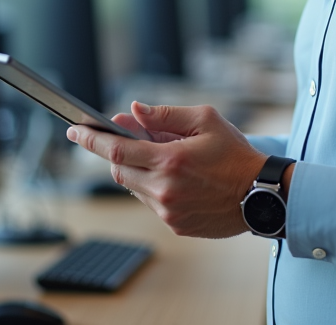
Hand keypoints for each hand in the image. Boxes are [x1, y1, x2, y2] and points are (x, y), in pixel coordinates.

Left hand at [67, 102, 267, 237]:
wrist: (261, 195)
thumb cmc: (236, 154)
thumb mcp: (205, 120)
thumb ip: (165, 115)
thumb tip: (134, 111)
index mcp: (170, 160)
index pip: (115, 151)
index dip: (90, 140)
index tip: (74, 131)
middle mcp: (164, 189)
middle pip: (119, 170)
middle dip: (116, 154)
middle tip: (127, 138)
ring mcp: (168, 210)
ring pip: (133, 187)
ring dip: (138, 170)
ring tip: (166, 157)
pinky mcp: (174, 224)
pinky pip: (151, 202)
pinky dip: (153, 186)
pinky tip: (178, 178)